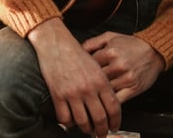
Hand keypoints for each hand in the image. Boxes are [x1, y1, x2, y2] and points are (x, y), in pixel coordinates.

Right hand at [27, 19, 120, 136]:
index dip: (116, 121)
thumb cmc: (76, 54)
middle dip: (102, 130)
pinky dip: (69, 123)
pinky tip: (71, 121)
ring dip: (86, 129)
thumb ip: (103, 84)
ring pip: (83, 122)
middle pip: (99, 118)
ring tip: (88, 130)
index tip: (114, 127)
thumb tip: (109, 103)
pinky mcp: (58, 95)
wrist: (56, 44)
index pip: (114, 107)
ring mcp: (72, 93)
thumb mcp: (96, 66)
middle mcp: (88, 88)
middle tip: (102, 134)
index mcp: (101, 80)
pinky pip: (65, 118)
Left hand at [83, 32, 165, 101]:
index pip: (89, 65)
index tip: (79, 75)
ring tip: (88, 99)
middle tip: (81, 89)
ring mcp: (126, 78)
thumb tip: (77, 50)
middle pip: (95, 80)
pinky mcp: (133, 89)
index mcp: (111, 52)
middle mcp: (118, 65)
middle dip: (88, 85)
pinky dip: (108, 105)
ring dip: (96, 96)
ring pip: (104, 92)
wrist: (154, 51)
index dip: (83, 71)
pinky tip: (102, 105)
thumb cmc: (131, 44)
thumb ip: (92, 42)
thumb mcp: (110, 37)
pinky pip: (117, 101)